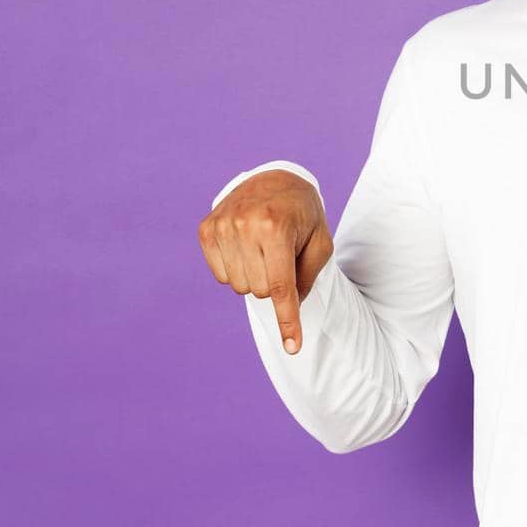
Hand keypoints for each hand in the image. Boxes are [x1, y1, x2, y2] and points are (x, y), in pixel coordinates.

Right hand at [197, 168, 331, 353]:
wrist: (275, 179)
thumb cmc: (303, 215)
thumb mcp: (320, 242)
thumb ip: (308, 277)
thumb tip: (290, 309)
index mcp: (276, 228)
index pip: (281, 287)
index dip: (288, 320)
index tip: (293, 348)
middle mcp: (245, 225)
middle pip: (259, 291)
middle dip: (274, 283)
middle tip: (282, 256)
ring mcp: (222, 226)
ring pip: (238, 286)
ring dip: (255, 277)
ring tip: (265, 249)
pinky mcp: (206, 229)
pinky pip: (220, 275)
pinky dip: (236, 269)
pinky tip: (246, 247)